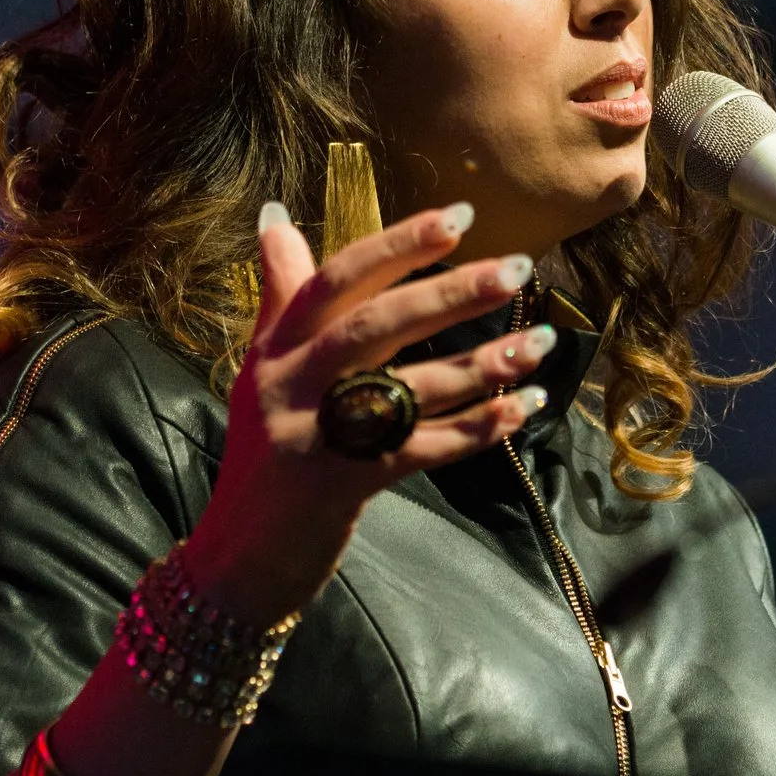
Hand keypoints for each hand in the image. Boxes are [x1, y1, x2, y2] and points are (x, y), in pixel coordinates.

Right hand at [179, 201, 551, 629]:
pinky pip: (425, 448)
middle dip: (451, 293)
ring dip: (483, 362)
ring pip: (411, 388)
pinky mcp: (345, 485)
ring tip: (541, 340)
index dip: (397, 244)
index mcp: (275, 349)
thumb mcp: (263, 372)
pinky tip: (523, 407)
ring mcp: (316, 436)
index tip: (459, 217)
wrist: (234, 560)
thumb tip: (276, 216)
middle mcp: (291, 384)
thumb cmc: (264, 454)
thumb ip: (280, 296)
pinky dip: (479, 426)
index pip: (336, 279)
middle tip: (517, 269)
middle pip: (376, 324)